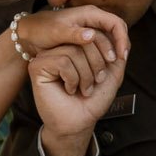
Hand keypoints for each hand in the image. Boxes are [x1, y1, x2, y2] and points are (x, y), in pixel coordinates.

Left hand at [15, 5, 125, 84]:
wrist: (29, 34)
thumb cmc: (41, 30)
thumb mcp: (56, 32)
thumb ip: (73, 34)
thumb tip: (92, 36)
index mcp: (89, 13)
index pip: (115, 23)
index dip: (122, 39)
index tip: (121, 56)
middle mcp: (93, 19)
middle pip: (117, 31)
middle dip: (120, 47)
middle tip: (118, 64)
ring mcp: (91, 29)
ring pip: (110, 40)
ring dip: (113, 53)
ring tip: (110, 69)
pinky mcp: (86, 39)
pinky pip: (102, 46)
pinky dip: (104, 56)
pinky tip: (102, 68)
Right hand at [30, 31, 124, 155]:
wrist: (80, 122)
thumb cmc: (92, 100)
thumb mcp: (112, 73)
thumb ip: (116, 53)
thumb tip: (118, 34)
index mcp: (75, 47)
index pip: (93, 35)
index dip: (104, 54)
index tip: (103, 77)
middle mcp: (60, 48)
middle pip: (83, 41)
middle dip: (95, 65)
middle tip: (93, 84)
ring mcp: (47, 56)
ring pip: (73, 52)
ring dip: (84, 75)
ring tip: (82, 89)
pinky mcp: (37, 66)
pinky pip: (62, 61)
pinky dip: (72, 78)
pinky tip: (68, 89)